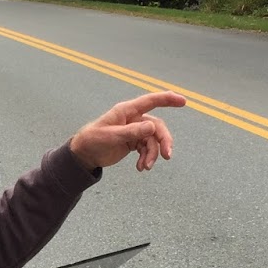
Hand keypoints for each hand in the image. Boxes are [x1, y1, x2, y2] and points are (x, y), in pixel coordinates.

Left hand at [69, 91, 187, 172]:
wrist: (84, 154)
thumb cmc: (93, 139)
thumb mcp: (111, 136)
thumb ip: (132, 132)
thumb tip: (152, 127)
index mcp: (126, 111)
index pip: (150, 101)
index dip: (167, 99)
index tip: (183, 101)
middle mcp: (133, 119)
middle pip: (156, 127)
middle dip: (163, 141)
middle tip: (167, 156)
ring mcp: (134, 130)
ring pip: (153, 140)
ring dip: (152, 154)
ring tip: (145, 167)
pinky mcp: (133, 142)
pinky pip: (146, 148)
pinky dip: (146, 158)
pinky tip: (140, 168)